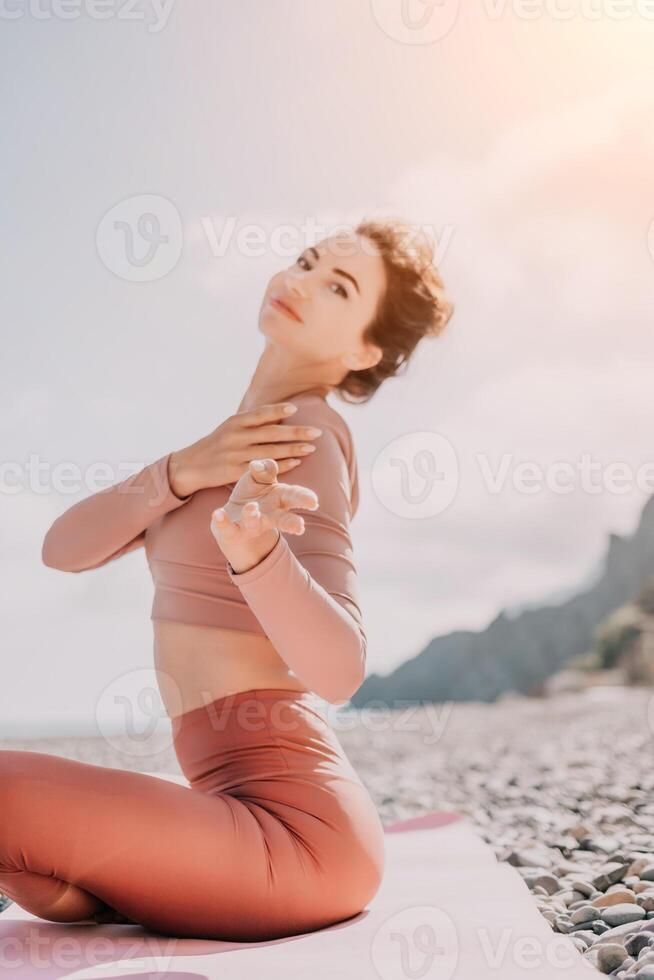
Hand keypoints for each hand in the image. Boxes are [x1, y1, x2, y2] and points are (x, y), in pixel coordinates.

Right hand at [168, 402, 322, 496]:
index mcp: (235, 422)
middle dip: (296, 432)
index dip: (278, 411)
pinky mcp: (236, 472)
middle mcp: (236, 436)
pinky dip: (282, 465)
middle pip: (271, 433)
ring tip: (311, 448)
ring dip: (293, 449)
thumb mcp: (230, 427)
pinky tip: (297, 462)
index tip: (296, 409)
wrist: (192, 465)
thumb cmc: (217, 444)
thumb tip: (281, 415)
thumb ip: (252, 422)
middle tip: (317, 432)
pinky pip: (264, 468)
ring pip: (271, 451)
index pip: (260, 413)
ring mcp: (236, 454)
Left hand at [209, 458, 318, 571]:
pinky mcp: (233, 531)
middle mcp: (269, 515)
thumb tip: (258, 464)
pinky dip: (223, 521)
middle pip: (283, 519)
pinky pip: (228, 527)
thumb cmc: (254, 493)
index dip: (305, 499)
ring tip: (251, 507)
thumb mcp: (261, 477)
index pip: (295, 496)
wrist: (232, 517)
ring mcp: (251, 525)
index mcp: (280, 498)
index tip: (314, 502)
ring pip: (254, 523)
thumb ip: (264, 469)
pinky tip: (218, 513)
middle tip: (300, 527)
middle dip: (291, 523)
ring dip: (253, 516)